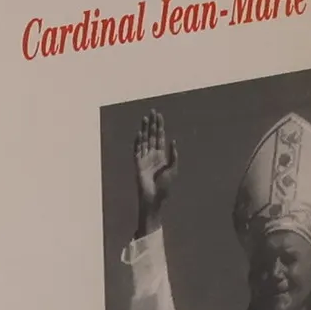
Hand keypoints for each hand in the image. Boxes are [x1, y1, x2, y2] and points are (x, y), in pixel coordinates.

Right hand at [134, 108, 179, 235]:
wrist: (154, 198)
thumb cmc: (165, 186)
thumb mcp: (173, 169)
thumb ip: (173, 155)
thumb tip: (173, 140)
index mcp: (162, 155)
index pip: (160, 137)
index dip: (160, 126)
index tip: (160, 115)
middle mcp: (152, 154)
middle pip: (152, 135)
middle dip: (152, 123)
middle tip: (153, 111)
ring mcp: (144, 158)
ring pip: (144, 139)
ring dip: (145, 129)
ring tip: (145, 118)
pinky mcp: (138, 163)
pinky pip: (137, 149)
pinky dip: (138, 141)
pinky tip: (139, 133)